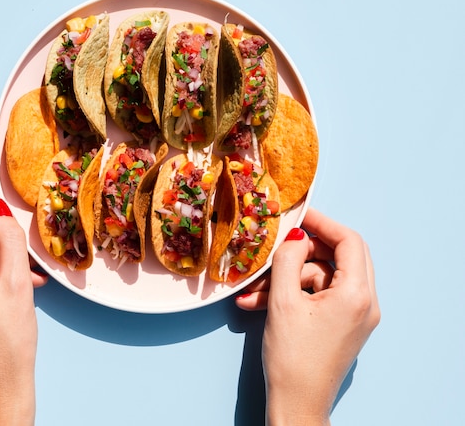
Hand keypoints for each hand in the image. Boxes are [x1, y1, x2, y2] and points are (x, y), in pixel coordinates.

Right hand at [236, 208, 379, 424]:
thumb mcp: (283, 301)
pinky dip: (293, 295)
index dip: (323, 223)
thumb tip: (295, 235)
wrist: (297, 403)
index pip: (349, 241)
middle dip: (303, 251)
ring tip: (254, 292)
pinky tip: (260, 303)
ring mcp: (356, 315)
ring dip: (288, 279)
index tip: (298, 215)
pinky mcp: (343, 325)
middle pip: (339, 257)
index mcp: (357, 294)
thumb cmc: (292, 356)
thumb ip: (288, 260)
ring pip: (323, 278)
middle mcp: (365, 303)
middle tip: (278, 247)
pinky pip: (320, 296)